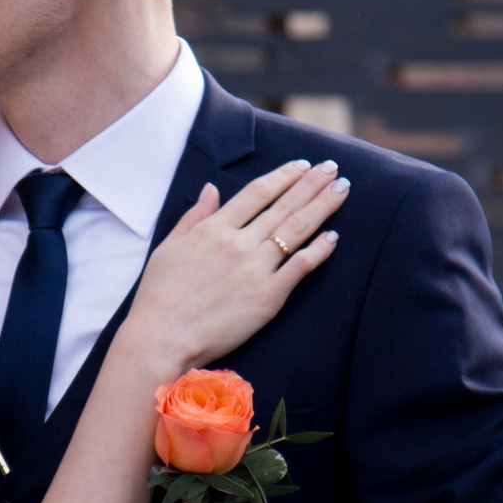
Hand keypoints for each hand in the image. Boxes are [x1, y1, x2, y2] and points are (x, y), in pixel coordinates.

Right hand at [126, 159, 347, 368]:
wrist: (162, 337)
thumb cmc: (159, 296)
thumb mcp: (169, 246)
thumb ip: (194, 216)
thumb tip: (212, 188)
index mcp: (214, 228)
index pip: (257, 193)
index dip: (284, 176)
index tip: (302, 165)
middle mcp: (239, 243)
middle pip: (284, 206)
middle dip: (311, 184)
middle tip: (332, 168)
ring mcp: (256, 269)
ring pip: (296, 230)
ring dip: (322, 206)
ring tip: (342, 189)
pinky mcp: (268, 297)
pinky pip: (300, 267)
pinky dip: (319, 250)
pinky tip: (334, 236)